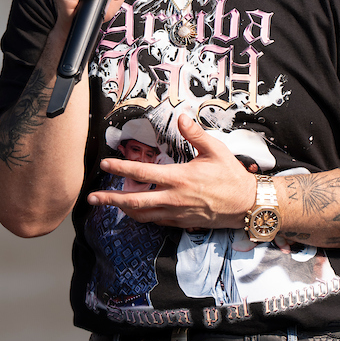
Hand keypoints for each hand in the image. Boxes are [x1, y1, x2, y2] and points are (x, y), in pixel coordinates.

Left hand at [87, 114, 256, 228]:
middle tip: (92, 198)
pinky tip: (135, 211)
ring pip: (142, 215)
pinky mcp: (182, 223)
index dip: (121, 167)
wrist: (246, 205)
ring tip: (110, 204)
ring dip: (123, 209)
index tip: (105, 164)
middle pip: (134, 201)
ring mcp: (176, 213)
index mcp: (179, 178)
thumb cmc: (231, 177)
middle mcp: (174, 198)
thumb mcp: (215, 150)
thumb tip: (181, 117)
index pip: (143, 173)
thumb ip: (195, 134)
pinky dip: (142, 216)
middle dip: (111, 199)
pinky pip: (156, 221)